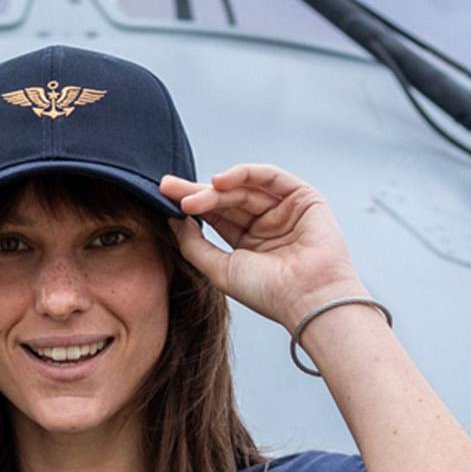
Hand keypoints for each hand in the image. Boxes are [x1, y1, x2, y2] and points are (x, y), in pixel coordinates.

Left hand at [159, 164, 366, 332]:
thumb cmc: (267, 292)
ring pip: (244, 188)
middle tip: (168, 188)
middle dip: (197, 192)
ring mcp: (285, 209)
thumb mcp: (220, 270)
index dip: (191, 205)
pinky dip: (246, 174)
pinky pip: (270, 177)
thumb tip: (173, 220)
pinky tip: (221, 182)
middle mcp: (266, 223)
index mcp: (248, 242)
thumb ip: (194, 245)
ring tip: (190, 196)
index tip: (163, 197)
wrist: (307, 298)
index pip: (216, 216)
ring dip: (216, 188)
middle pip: (227, 199)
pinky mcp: (304, 197)